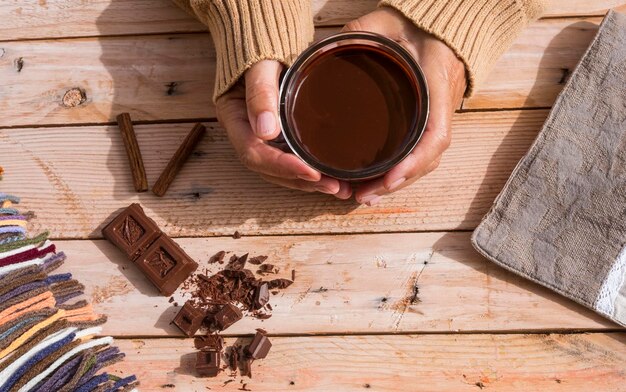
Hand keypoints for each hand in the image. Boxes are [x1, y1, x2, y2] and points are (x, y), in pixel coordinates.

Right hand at [216, 60, 352, 198]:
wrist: (266, 37)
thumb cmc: (262, 47)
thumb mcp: (260, 64)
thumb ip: (261, 92)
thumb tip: (266, 131)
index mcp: (235, 118)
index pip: (254, 153)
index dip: (282, 166)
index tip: (310, 172)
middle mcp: (247, 133)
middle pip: (269, 169)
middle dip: (300, 181)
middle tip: (333, 187)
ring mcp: (262, 137)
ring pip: (281, 171)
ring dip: (308, 183)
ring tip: (340, 190)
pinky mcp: (279, 136)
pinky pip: (292, 161)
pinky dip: (311, 173)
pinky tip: (334, 178)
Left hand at [343, 7, 466, 204]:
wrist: (442, 23)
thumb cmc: (415, 22)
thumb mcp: (385, 21)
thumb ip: (356, 33)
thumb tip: (320, 52)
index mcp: (435, 85)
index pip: (435, 134)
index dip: (414, 162)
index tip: (390, 178)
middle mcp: (441, 107)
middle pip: (428, 158)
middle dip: (398, 182)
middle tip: (363, 196)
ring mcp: (438, 116)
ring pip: (425, 161)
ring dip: (398, 183)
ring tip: (366, 196)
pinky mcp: (429, 120)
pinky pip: (420, 153)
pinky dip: (402, 172)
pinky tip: (380, 183)